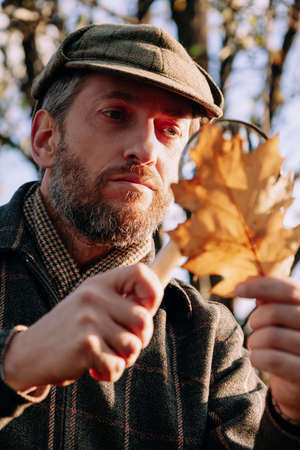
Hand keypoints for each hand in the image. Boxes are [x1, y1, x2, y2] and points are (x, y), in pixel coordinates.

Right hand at [4, 263, 162, 390]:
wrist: (30, 353)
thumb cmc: (69, 330)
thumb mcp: (90, 304)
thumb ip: (119, 301)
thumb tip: (155, 300)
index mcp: (99, 283)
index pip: (141, 273)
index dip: (153, 291)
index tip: (147, 309)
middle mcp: (95, 297)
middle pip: (144, 319)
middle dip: (140, 339)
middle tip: (122, 346)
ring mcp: (90, 320)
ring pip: (133, 345)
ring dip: (124, 359)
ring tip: (106, 356)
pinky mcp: (86, 345)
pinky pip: (117, 365)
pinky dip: (110, 373)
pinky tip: (94, 369)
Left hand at [236, 276, 299, 420]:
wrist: (298, 384)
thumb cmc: (287, 342)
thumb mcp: (282, 317)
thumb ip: (270, 299)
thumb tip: (248, 282)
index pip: (289, 289)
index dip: (261, 286)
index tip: (238, 289)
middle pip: (276, 312)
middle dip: (256, 319)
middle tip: (254, 327)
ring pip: (270, 336)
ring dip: (255, 341)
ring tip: (257, 345)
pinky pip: (272, 360)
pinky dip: (257, 358)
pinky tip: (258, 359)